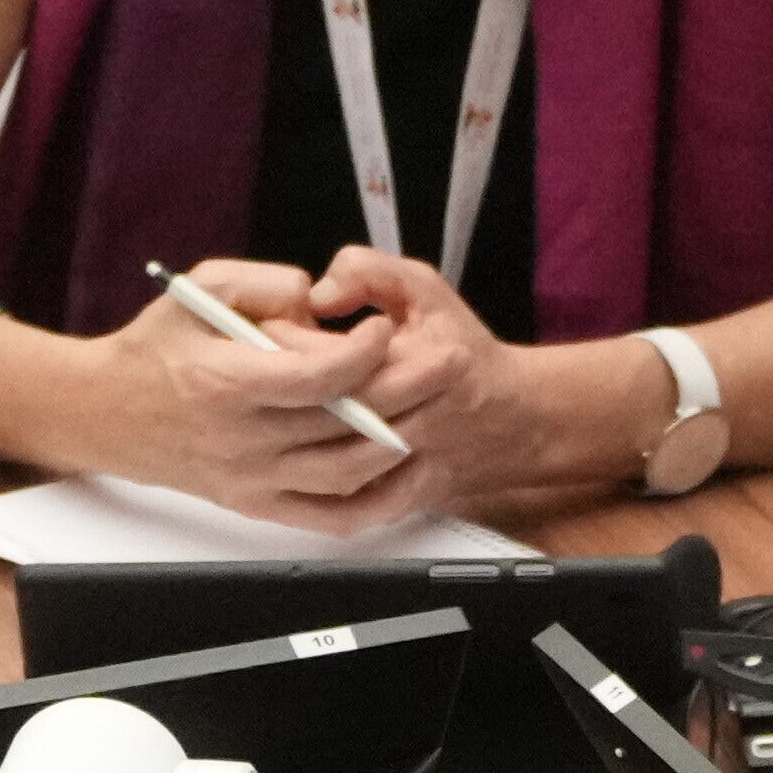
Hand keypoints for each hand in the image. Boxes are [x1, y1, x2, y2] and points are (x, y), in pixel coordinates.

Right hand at [85, 260, 444, 535]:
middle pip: (343, 424)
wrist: (108, 413)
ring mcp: (252, 480)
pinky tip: (408, 470)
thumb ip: (265, 284)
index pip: (316, 377)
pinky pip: (332, 517)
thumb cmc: (156, 349)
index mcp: (223, 384)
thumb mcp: (199, 289)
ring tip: (433, 405)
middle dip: (406, 389)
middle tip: (444, 360)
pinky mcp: (259, 505)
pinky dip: (380, 501)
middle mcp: (240, 439)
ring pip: (348, 473)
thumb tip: (318, 300)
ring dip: (401, 441)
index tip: (385, 328)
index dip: (364, 353)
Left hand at [292, 248, 671, 531]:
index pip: (315, 354)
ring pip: (318, 459)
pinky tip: (300, 450)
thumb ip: (368, 272)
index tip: (275, 325)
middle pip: (307, 410)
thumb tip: (317, 294)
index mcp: (407, 362)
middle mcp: (402, 418)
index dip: (281, 338)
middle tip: (262, 365)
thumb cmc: (463, 351)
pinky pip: (339, 500)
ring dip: (288, 430)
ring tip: (277, 402)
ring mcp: (397, 466)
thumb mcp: (423, 289)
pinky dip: (312, 479)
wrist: (510, 421)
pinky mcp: (393, 498)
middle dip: (275, 385)